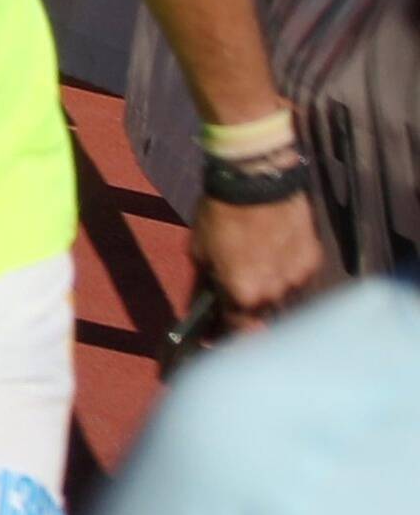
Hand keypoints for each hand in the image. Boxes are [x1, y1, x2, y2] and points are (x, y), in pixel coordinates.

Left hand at [190, 187, 334, 327]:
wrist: (257, 182)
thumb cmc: (221, 213)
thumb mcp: (200, 250)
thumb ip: (209, 282)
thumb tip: (206, 301)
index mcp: (244, 294)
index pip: (240, 330)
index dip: (230, 332)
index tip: (224, 331)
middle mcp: (274, 294)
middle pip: (264, 313)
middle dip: (252, 306)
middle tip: (242, 286)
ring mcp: (298, 278)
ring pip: (285, 296)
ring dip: (273, 289)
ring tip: (261, 262)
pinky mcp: (314, 261)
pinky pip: (299, 276)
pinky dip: (289, 270)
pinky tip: (279, 251)